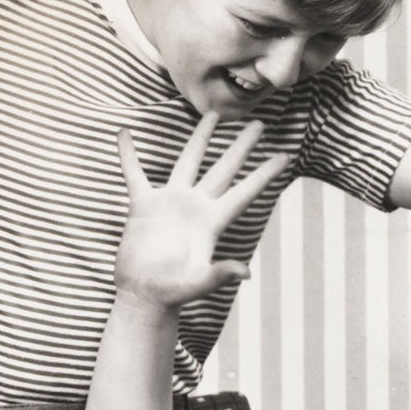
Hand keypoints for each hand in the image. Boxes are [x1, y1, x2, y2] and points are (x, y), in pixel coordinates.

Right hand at [115, 115, 287, 307]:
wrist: (144, 295)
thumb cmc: (173, 293)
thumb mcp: (198, 283)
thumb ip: (220, 275)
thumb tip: (246, 273)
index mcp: (212, 221)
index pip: (244, 191)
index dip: (264, 174)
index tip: (285, 155)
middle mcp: (195, 206)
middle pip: (224, 168)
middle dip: (241, 146)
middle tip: (259, 123)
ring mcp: (169, 202)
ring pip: (188, 161)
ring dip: (200, 138)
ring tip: (212, 114)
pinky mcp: (143, 205)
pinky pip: (135, 173)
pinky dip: (129, 155)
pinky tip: (125, 133)